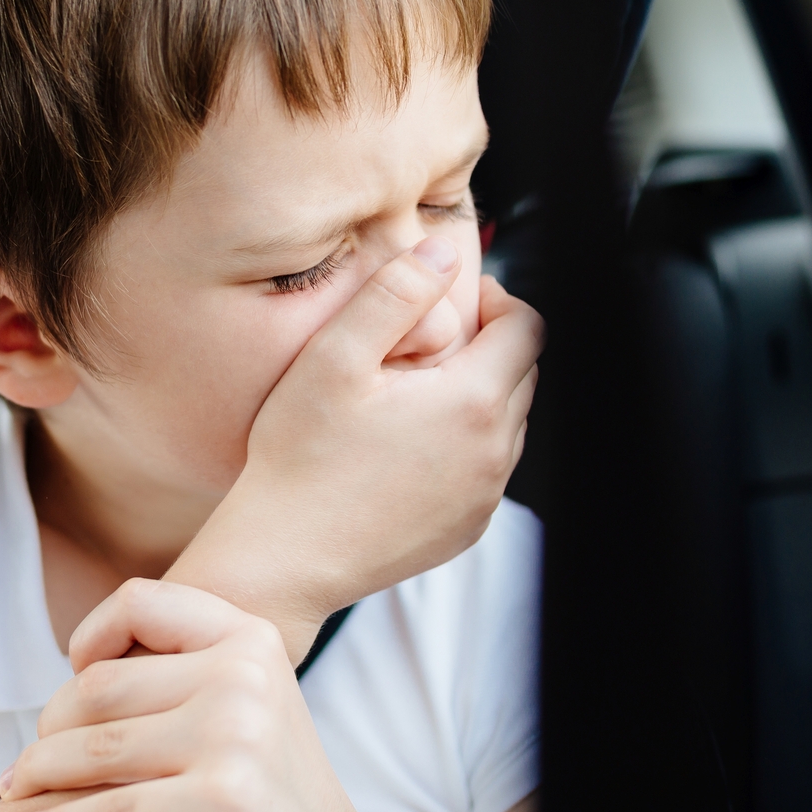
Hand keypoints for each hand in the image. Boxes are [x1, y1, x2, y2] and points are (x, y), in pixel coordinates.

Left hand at [0, 580, 381, 811]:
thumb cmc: (270, 778)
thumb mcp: (247, 695)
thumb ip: (184, 667)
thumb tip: (78, 667)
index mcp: (250, 637)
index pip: (142, 602)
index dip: (90, 634)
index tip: (70, 679)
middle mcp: (243, 675)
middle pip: (100, 686)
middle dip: (49, 729)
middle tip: (25, 763)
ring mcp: (233, 733)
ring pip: (94, 749)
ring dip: (39, 777)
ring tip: (18, 794)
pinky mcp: (219, 796)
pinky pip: (108, 810)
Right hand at [165, 242, 542, 662]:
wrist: (283, 557)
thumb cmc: (299, 457)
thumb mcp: (334, 357)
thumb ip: (395, 293)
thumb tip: (444, 254)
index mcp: (472, 403)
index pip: (529, 328)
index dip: (499, 301)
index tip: (459, 301)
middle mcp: (494, 454)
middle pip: (525, 373)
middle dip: (493, 346)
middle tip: (433, 341)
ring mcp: (484, 497)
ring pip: (511, 422)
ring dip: (482, 395)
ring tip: (419, 391)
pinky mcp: (468, 527)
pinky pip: (489, 468)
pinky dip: (467, 443)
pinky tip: (412, 442)